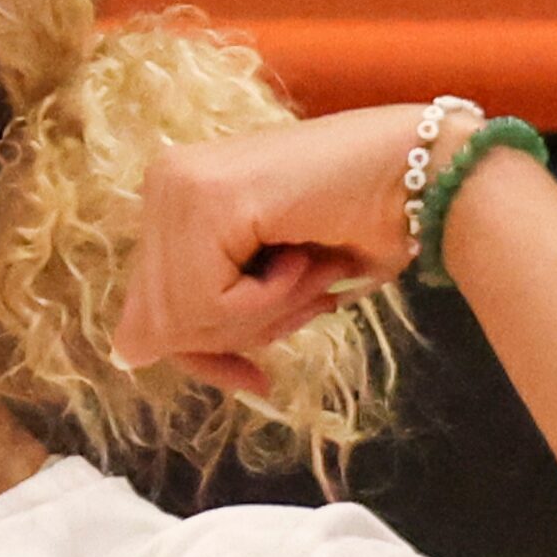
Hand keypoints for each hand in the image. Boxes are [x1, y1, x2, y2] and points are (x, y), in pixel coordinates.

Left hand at [108, 105, 477, 393]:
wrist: (428, 177)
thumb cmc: (358, 226)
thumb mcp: (264, 286)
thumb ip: (200, 316)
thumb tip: (128, 352)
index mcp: (172, 196)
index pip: (147, 308)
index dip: (201, 355)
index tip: (255, 379)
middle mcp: (163, 181)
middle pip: (159, 322)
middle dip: (240, 334)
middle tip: (307, 291)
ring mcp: (180, 184)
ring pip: (184, 318)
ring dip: (264, 315)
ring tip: (310, 266)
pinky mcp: (208, 197)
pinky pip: (212, 301)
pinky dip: (270, 299)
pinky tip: (304, 255)